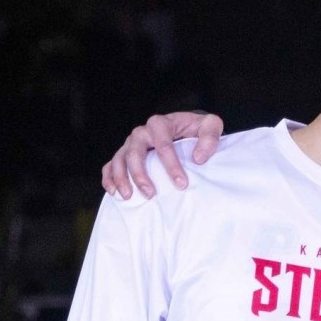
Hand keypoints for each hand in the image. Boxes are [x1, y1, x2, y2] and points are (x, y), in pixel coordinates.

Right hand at [101, 112, 224, 199]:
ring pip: (119, 159)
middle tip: (150, 194)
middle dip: (140, 174)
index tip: (181, 184)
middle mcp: (142, 132)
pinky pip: (110, 165)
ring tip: (128, 196)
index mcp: (161, 123)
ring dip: (121, 178)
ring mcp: (131, 143)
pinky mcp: (125, 153)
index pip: (163, 144)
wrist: (186, 127)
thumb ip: (210, 137)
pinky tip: (113, 192)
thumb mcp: (211, 125)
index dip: (171, 165)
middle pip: (135, 152)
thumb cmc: (197, 128)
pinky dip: (109, 178)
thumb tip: (198, 158)